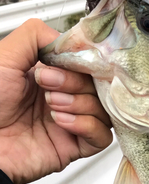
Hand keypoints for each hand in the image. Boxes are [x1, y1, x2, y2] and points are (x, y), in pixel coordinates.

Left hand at [0, 18, 112, 183]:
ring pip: (103, 110)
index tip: (60, 63)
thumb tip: (69, 41)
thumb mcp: (6, 56)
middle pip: (97, 86)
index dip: (80, 62)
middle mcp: (64, 98)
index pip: (86, 65)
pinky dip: (88, 126)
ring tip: (51, 106)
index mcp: (50, 76)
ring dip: (80, 104)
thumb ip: (36, 36)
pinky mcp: (75, 147)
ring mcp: (71, 123)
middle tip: (47, 85)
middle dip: (75, 82)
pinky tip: (62, 122)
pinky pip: (102, 137)